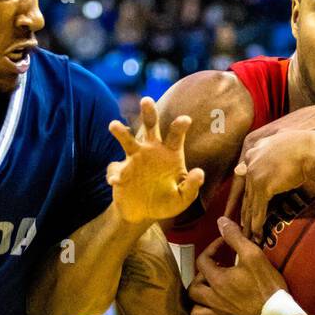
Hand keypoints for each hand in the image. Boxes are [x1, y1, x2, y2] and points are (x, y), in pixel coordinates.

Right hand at [108, 96, 204, 223]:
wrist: (142, 213)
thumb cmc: (166, 203)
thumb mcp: (182, 198)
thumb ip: (191, 187)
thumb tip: (200, 173)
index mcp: (170, 153)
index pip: (176, 135)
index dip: (180, 126)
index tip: (185, 119)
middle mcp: (151, 150)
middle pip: (150, 126)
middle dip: (149, 113)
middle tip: (146, 100)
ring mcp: (133, 158)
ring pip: (127, 139)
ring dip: (121, 131)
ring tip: (114, 126)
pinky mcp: (119, 171)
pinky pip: (116, 169)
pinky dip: (114, 174)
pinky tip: (115, 182)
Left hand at [188, 216, 287, 314]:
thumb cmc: (266, 285)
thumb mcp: (253, 255)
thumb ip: (235, 237)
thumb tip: (221, 221)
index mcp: (217, 281)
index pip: (202, 261)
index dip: (211, 248)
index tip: (224, 244)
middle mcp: (214, 299)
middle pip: (193, 288)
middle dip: (200, 276)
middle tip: (214, 269)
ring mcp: (221, 314)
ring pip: (196, 310)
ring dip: (199, 299)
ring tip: (210, 290)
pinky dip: (210, 312)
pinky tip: (221, 305)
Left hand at [228, 129, 314, 242]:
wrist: (313, 150)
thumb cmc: (306, 146)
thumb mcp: (285, 144)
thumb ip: (272, 152)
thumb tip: (261, 160)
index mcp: (256, 149)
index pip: (249, 175)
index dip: (249, 192)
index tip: (248, 203)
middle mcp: (252, 161)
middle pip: (247, 191)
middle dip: (245, 210)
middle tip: (243, 224)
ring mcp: (255, 174)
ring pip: (250, 202)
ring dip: (249, 220)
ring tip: (248, 234)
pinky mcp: (262, 186)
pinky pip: (258, 208)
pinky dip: (257, 222)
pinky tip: (256, 232)